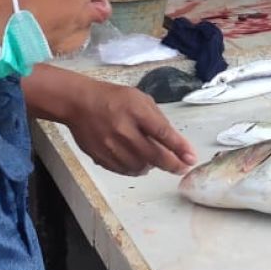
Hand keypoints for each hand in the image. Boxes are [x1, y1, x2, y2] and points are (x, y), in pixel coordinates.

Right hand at [24, 68, 195, 175]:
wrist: (79, 103)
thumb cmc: (114, 98)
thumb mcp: (140, 99)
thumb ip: (158, 120)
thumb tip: (176, 144)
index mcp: (136, 111)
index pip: (163, 133)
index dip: (180, 148)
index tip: (192, 159)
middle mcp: (123, 130)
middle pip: (154, 156)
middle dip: (172, 165)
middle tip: (182, 168)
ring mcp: (110, 146)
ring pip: (140, 167)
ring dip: (152, 166)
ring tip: (155, 160)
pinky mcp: (100, 157)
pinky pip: (124, 170)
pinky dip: (136, 169)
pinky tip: (139, 161)